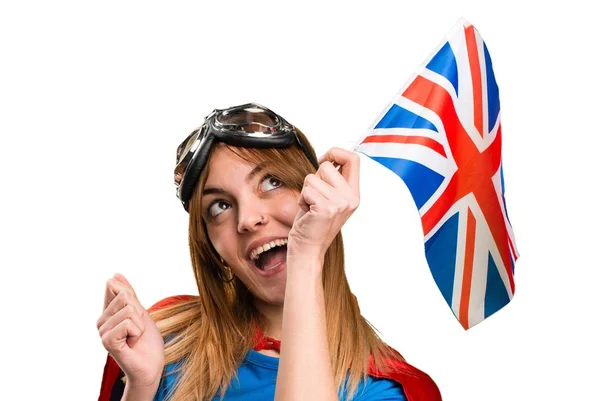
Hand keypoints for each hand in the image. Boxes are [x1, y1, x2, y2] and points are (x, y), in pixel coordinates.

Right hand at [97, 274, 164, 389]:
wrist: (152, 365)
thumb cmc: (147, 341)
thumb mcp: (140, 311)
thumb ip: (128, 294)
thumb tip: (115, 274)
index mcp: (107, 312)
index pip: (115, 287)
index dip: (132, 298)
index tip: (136, 315)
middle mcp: (101, 321)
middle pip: (125, 297)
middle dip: (139, 313)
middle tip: (137, 329)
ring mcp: (103, 331)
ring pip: (128, 310)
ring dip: (140, 324)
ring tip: (135, 337)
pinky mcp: (107, 341)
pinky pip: (127, 323)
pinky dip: (137, 332)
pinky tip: (132, 343)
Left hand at [288, 147, 359, 263]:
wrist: (308, 249)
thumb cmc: (313, 223)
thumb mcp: (329, 198)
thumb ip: (333, 180)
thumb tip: (329, 158)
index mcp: (354, 193)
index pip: (353, 159)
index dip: (335, 153)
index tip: (323, 161)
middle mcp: (350, 198)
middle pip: (327, 166)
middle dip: (314, 179)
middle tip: (315, 199)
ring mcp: (340, 203)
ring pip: (312, 178)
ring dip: (305, 192)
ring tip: (311, 208)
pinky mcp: (326, 208)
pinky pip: (306, 189)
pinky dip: (301, 200)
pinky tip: (307, 213)